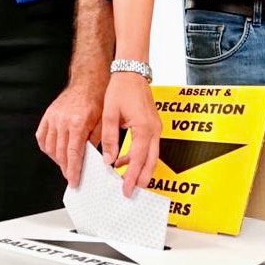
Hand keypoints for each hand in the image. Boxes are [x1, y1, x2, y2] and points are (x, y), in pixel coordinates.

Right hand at [36, 84, 104, 186]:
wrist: (87, 81)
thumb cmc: (97, 99)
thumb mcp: (102, 121)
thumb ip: (96, 141)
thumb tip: (94, 160)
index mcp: (78, 123)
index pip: (73, 154)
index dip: (73, 170)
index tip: (74, 181)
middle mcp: (62, 121)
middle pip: (60, 153)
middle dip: (66, 168)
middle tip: (71, 175)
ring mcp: (53, 117)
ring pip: (49, 147)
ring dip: (56, 159)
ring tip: (65, 164)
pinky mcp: (48, 115)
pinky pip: (42, 136)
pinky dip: (46, 147)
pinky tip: (53, 151)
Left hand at [100, 72, 160, 196]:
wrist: (132, 72)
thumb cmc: (122, 88)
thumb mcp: (110, 114)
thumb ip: (110, 139)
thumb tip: (109, 159)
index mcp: (144, 128)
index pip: (138, 159)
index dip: (132, 176)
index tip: (126, 189)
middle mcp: (154, 130)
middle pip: (151, 162)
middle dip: (142, 179)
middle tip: (131, 192)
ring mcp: (156, 128)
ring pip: (152, 156)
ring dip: (141, 169)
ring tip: (127, 180)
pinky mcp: (153, 125)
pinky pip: (149, 147)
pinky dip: (139, 157)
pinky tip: (124, 161)